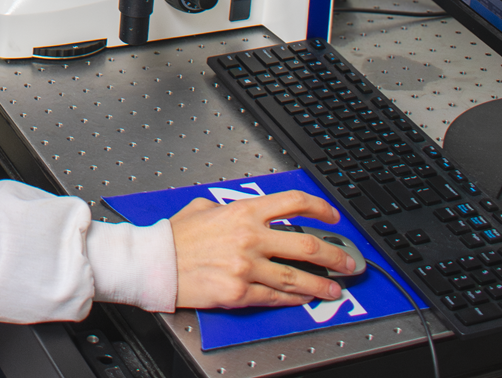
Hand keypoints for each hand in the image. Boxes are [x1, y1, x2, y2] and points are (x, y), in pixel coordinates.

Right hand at [169, 192, 352, 309]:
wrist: (155, 262)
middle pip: (307, 243)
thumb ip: (230, 209)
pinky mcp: (240, 292)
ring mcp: (247, 266)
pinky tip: (304, 299)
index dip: (320, 208)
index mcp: (244, 211)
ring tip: (335, 288)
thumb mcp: (204, 208)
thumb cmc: (175, 238)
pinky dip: (295, 299)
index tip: (332, 216)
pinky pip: (276, 297)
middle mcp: (250, 237)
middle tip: (347, 261)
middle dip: (335, 254)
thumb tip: (244, 213)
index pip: (294, 202)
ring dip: (322, 284)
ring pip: (297, 276)